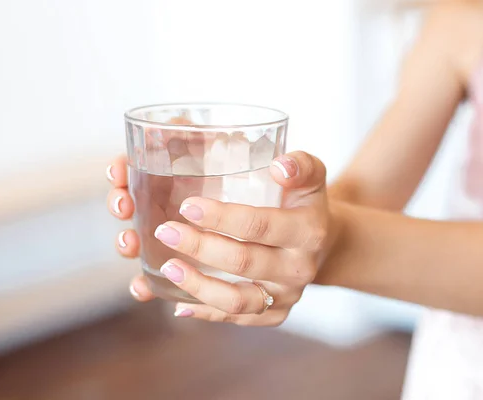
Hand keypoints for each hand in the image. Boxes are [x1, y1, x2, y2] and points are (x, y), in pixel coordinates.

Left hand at [107, 151, 339, 326]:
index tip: (187, 207)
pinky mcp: (276, 314)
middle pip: (243, 262)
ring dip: (198, 286)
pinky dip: (207, 313)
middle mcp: (299, 269)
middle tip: (166, 232)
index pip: (259, 226)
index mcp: (307, 232)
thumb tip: (279, 166)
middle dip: (200, 247)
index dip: (221, 218)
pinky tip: (179, 304)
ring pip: (238, 300)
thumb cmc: (305, 204)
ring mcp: (287, 295)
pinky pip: (238, 319)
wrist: (325, 243)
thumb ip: (300, 165)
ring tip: (168, 268)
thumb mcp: (311, 177)